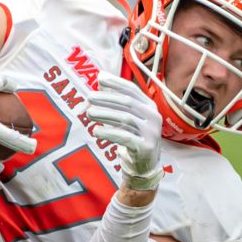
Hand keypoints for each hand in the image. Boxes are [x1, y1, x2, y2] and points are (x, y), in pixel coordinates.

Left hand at [84, 73, 163, 191]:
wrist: (145, 164)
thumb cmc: (133, 136)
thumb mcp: (127, 116)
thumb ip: (116, 99)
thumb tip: (100, 77)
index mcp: (150, 106)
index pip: (132, 90)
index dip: (116, 83)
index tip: (99, 78)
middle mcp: (154, 117)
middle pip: (127, 103)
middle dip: (106, 98)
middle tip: (88, 97)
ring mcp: (151, 132)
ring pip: (125, 118)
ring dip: (105, 114)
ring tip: (89, 113)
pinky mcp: (146, 147)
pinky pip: (125, 137)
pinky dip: (109, 132)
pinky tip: (96, 131)